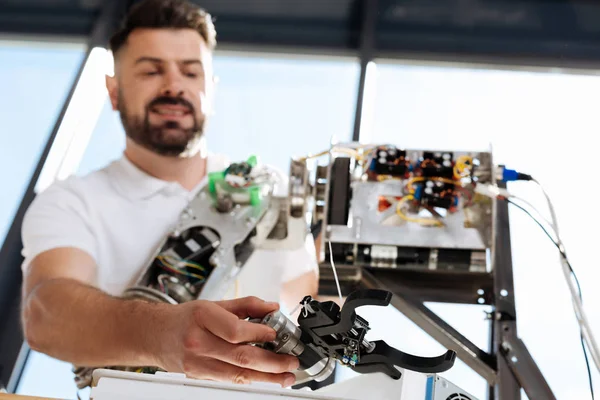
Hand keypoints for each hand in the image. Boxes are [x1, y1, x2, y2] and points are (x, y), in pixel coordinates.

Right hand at [157, 296, 298, 386]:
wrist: (153, 335)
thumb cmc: (183, 318)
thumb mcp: (213, 303)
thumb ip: (245, 305)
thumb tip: (271, 308)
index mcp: (202, 317)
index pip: (236, 330)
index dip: (260, 335)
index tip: (277, 335)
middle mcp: (198, 341)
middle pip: (241, 356)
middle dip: (271, 362)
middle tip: (290, 361)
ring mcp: (197, 362)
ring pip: (237, 374)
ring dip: (266, 377)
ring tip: (285, 375)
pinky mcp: (198, 375)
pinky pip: (229, 379)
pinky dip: (249, 379)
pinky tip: (264, 377)